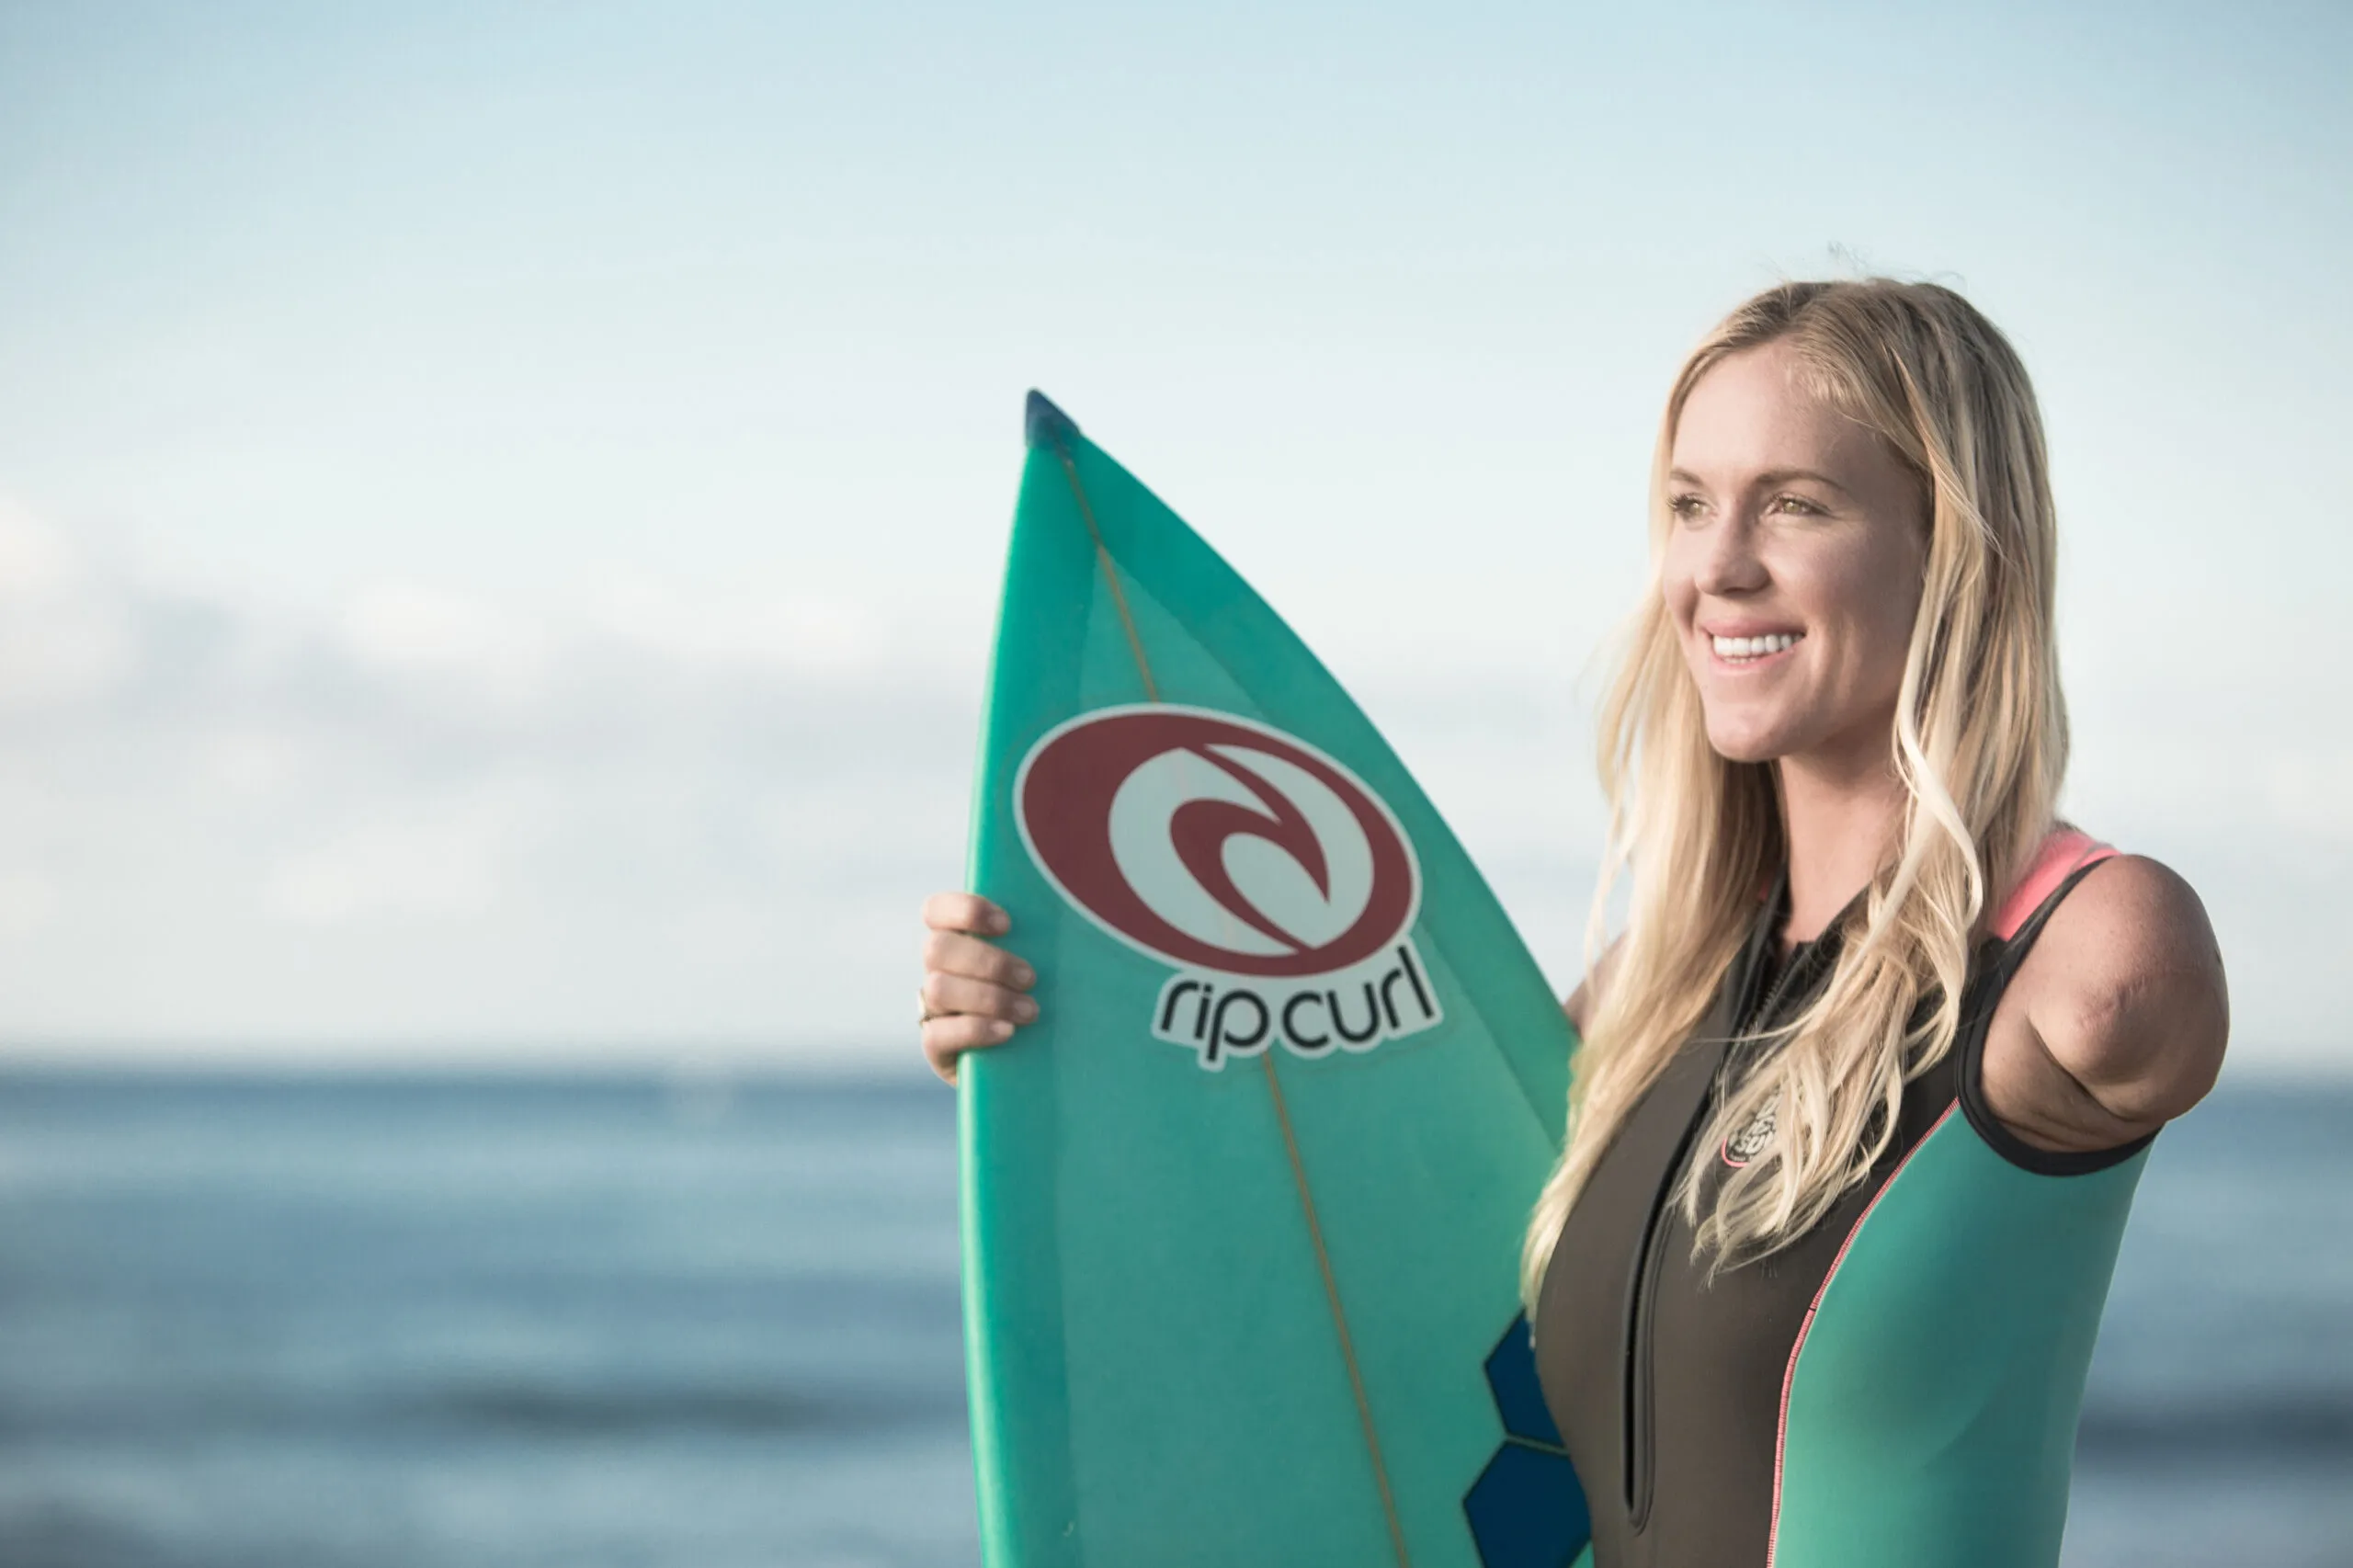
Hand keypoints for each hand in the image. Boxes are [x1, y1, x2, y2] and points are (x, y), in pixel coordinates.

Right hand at [918, 892, 1038, 1084]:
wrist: (1040, 1060)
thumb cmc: (1046, 998)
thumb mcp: (1043, 964)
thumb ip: (1040, 939)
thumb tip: (1070, 915)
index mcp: (959, 940)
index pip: (936, 911)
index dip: (965, 910)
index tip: (1007, 924)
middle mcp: (939, 971)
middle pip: (936, 949)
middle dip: (987, 961)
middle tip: (1030, 978)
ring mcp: (934, 1010)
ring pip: (938, 989)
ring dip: (988, 998)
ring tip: (1029, 1012)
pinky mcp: (936, 1048)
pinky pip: (937, 1035)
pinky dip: (976, 1029)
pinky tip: (1007, 1032)